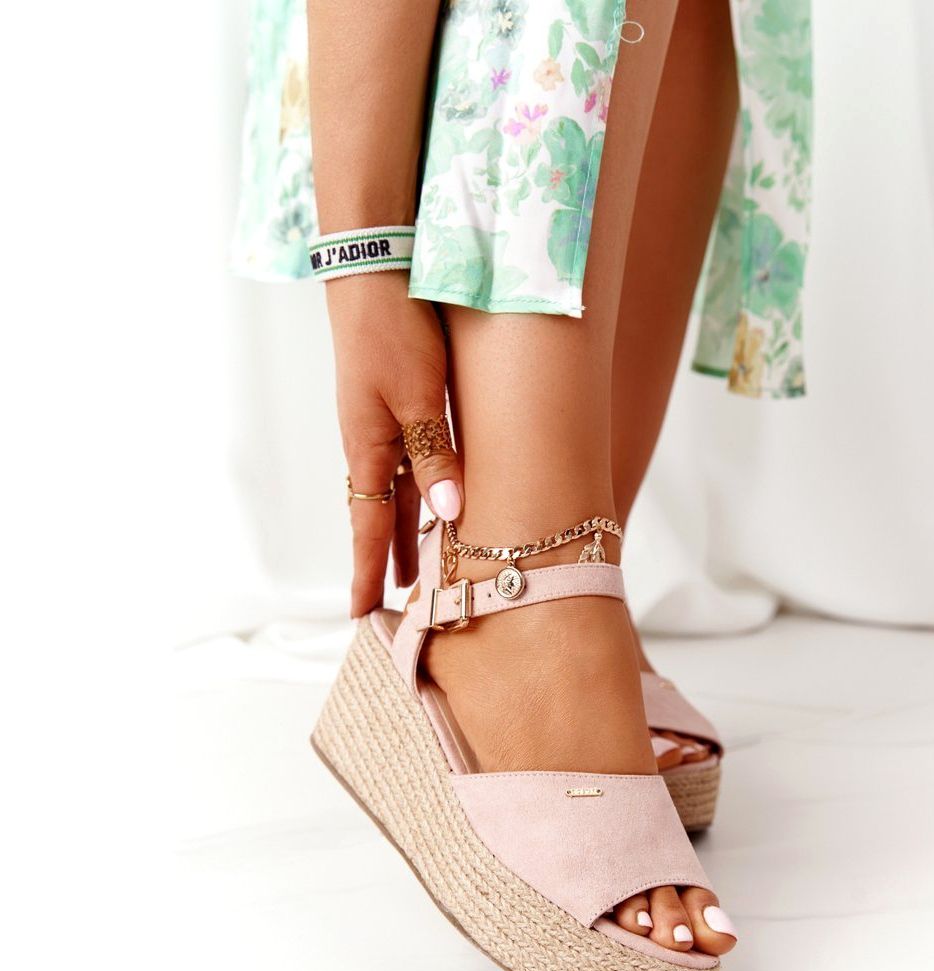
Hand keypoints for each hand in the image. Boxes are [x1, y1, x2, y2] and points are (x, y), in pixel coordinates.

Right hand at [326, 273, 462, 616]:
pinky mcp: (397, 401)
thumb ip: (435, 455)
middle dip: (389, 559)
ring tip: (421, 564)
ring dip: (407, 529)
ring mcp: (381, 422)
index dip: (367, 572)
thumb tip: (450, 513)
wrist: (376, 272)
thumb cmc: (393, 332)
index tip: (362, 615)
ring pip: (398, 490)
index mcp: (368, 449)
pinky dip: (419, 491)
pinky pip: (408, 461)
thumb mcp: (419, 398)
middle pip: (382, 515)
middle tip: (399, 601)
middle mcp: (371, 443)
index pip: (367, 527)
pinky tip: (436, 499)